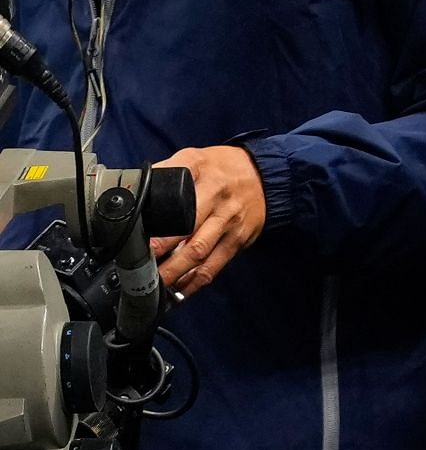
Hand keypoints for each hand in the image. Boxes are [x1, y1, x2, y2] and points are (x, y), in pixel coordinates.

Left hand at [149, 145, 266, 299]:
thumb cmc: (223, 167)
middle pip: (190, 237)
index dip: (159, 227)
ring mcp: (231, 227)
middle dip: (164, 257)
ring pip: (202, 256)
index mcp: (206, 183)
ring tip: (156, 288)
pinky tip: (181, 292)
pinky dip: (197, 282)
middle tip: (141, 271)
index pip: (179, 206)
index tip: (137, 242)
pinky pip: (216, 266)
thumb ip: (167, 170)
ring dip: (179, 275)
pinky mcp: (238, 242)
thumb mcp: (195, 157)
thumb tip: (135, 185)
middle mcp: (220, 207)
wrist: (265, 176)